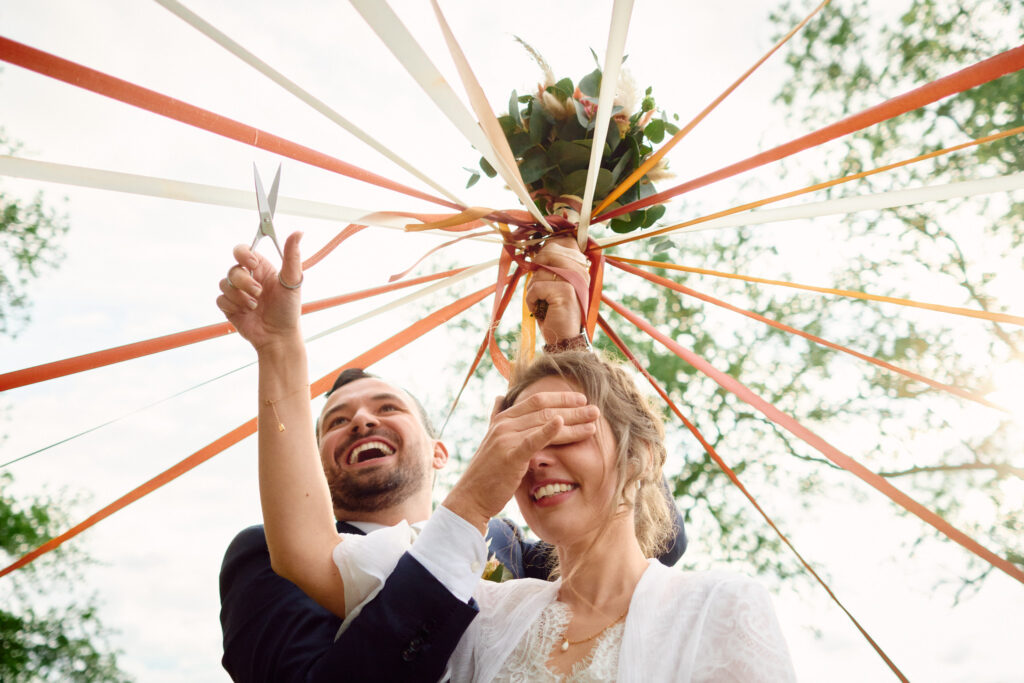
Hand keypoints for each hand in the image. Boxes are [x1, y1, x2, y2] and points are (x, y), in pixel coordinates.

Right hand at [215, 232, 303, 351]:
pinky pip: (221, 299)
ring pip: (224, 284)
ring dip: (241, 297)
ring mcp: (237, 292)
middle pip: (233, 269)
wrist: (278, 336)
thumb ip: (292, 256)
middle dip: (245, 282)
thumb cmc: (288, 310)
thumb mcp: (293, 281)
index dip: (244, 254)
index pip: (243, 251)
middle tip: (259, 293)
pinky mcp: (229, 306)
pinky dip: (234, 306)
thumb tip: (298, 232)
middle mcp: (248, 277)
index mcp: (261, 268)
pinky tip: (247, 313)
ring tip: (256, 306)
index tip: (253, 264)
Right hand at [442, 391, 599, 531]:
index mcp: (503, 419)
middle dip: (573, 410)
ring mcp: (506, 438)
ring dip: (572, 422)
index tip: (581, 398)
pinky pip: (532, 440)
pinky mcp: (510, 456)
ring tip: (593, 422)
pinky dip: (547, 431)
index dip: (560, 397)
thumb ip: (497, 418)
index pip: (536, 400)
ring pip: (545, 424)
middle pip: (545, 411)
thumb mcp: (492, 440)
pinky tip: (561, 424)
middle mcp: (504, 424)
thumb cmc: (487, 472)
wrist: (471, 496)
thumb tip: (500, 397)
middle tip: (596, 410)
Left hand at [527, 236, 588, 343]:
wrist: (564, 339)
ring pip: (540, 271)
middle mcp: (581, 269)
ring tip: (543, 302)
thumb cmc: (555, 311)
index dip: (547, 249)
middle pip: (549, 251)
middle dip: (537, 269)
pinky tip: (542, 310)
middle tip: (541, 289)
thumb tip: (541, 245)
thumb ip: (551, 264)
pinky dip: (532, 300)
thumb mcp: (554, 283)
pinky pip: (536, 287)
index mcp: (580, 265)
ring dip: (534, 289)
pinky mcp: (566, 291)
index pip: (564, 240)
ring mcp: (575, 280)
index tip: (543, 266)